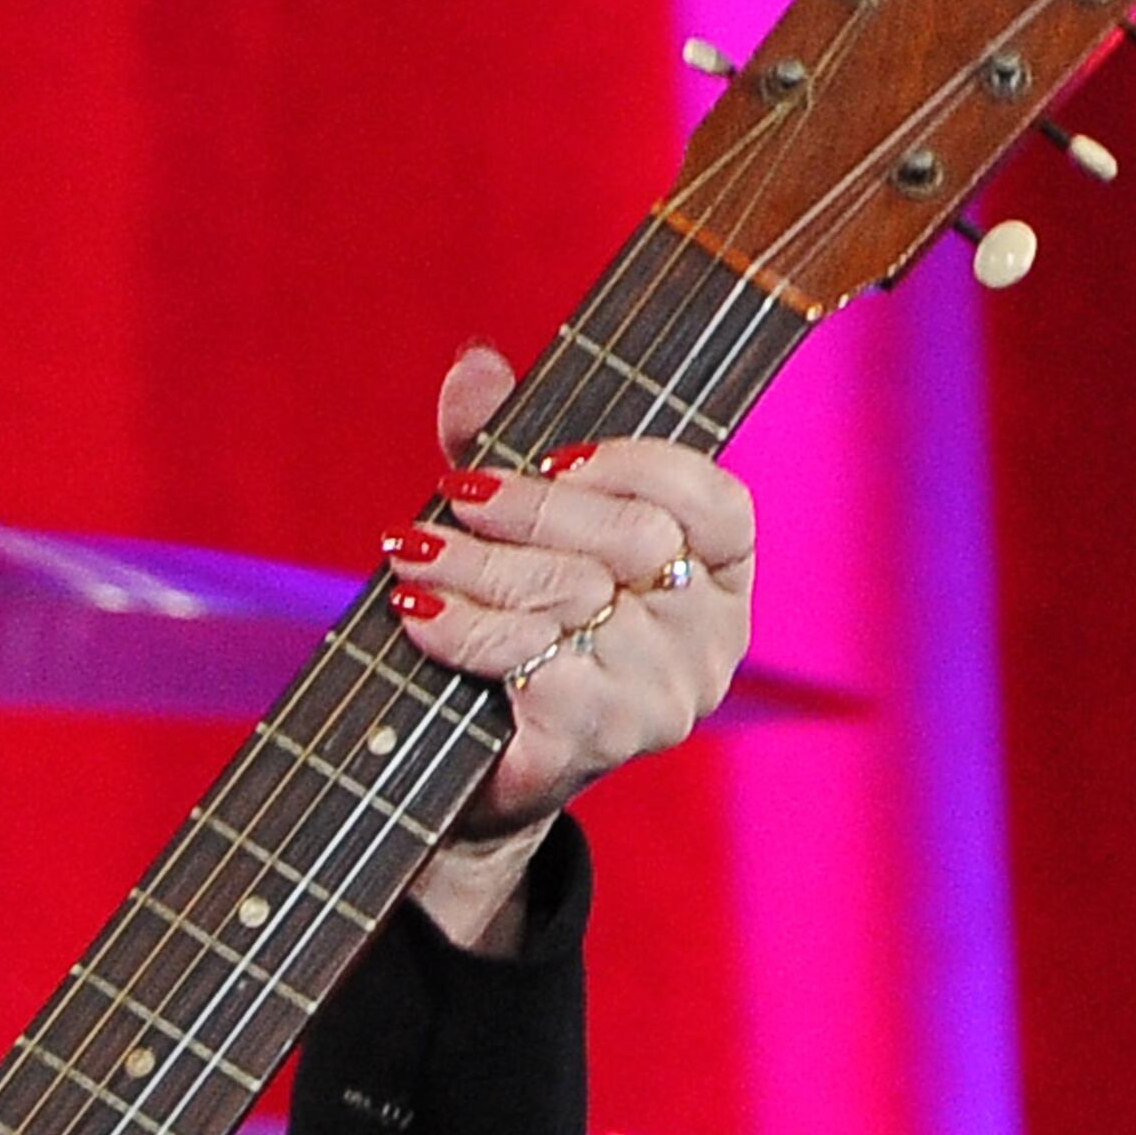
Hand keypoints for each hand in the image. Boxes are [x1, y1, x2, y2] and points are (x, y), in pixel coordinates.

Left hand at [395, 342, 755, 944]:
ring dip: (479, 566)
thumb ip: (502, 440)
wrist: (482, 771)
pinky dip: (464, 628)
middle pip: (632, 541)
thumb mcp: (516, 525)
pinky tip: (419, 612)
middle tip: (455, 494)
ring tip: (414, 552)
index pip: (714, 501)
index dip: (635, 466)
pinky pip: (530, 660)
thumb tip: (474, 363)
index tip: (556, 458)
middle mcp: (709, 641)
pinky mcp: (598, 739)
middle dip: (532, 508)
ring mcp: (660, 698)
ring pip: (572, 598)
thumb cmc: (520, 629)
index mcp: (720, 576)